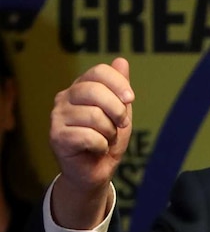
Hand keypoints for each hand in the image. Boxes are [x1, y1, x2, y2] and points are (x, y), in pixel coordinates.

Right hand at [49, 57, 134, 228]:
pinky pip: (88, 136)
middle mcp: (65, 98)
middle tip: (120, 124)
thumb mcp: (120, 112)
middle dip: (117, 110)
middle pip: (94, 90)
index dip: (118, 83)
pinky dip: (101, 145)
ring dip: (109, 132)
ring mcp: (57, 117)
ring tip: (105, 138)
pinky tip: (96, 148)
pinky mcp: (56, 136)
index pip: (99, 72)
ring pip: (94, 116)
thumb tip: (121, 61)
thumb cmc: (107, 140)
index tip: (130, 99)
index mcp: (80, 88)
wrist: (96, 171)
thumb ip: (120, 89)